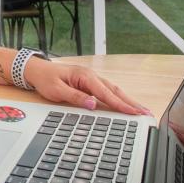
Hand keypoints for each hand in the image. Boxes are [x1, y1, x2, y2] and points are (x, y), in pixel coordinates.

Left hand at [25, 59, 149, 115]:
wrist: (37, 70)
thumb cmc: (46, 79)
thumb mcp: (57, 90)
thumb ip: (76, 97)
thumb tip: (93, 104)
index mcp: (85, 77)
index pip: (107, 93)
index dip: (121, 104)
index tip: (134, 112)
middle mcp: (92, 76)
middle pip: (115, 91)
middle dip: (131, 102)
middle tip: (146, 112)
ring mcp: (91, 79)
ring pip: (113, 90)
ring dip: (127, 100)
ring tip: (140, 110)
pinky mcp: (89, 83)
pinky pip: (107, 91)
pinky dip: (118, 98)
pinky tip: (124, 104)